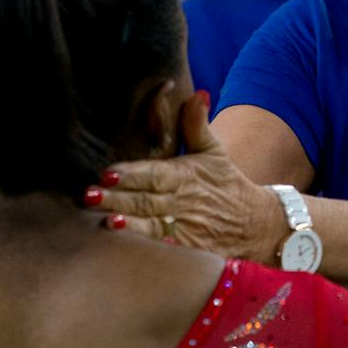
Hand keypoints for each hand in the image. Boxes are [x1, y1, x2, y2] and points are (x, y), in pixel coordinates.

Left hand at [88, 92, 283, 259]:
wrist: (256, 225)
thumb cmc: (226, 184)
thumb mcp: (214, 152)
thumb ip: (196, 125)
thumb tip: (196, 94)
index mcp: (186, 176)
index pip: (155, 174)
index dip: (132, 174)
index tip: (108, 173)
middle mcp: (184, 203)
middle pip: (148, 200)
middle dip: (119, 198)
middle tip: (90, 195)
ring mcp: (186, 231)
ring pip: (153, 227)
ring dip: (129, 225)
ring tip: (106, 222)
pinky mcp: (189, 253)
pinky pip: (166, 252)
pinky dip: (148, 251)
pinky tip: (127, 251)